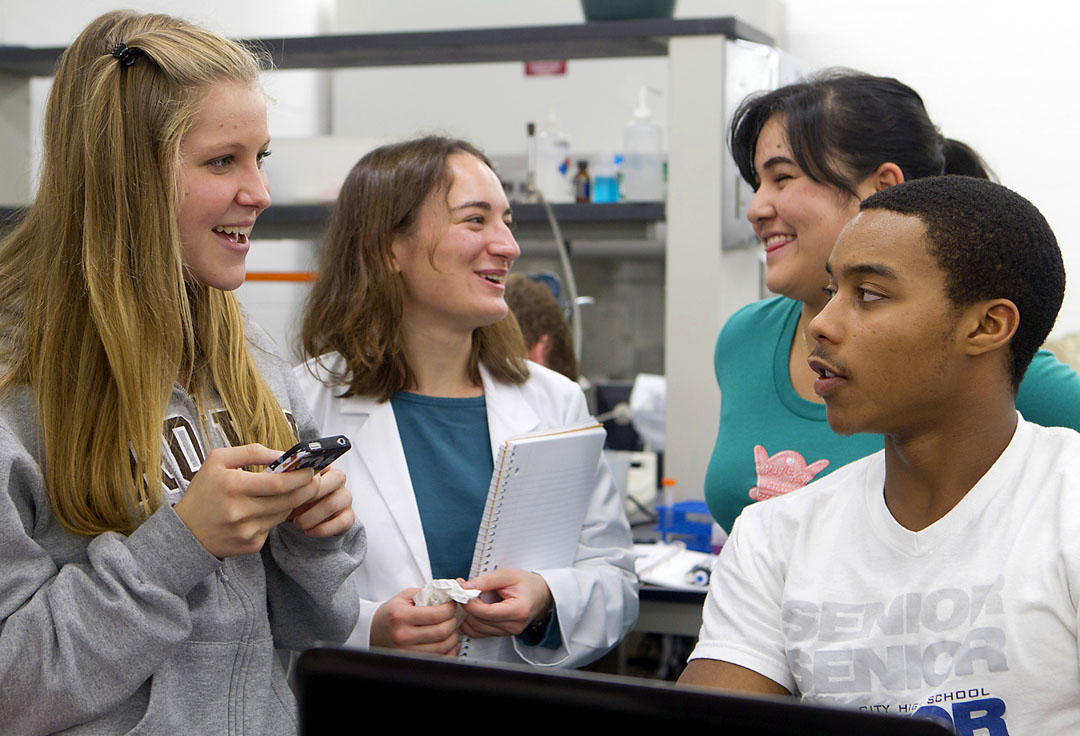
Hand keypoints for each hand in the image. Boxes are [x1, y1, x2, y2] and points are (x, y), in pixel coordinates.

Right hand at [173, 443, 319, 557]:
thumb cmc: (204, 491)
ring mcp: (246, 531)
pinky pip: (273, 529)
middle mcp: (239, 511)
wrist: (185, 532)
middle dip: (307, 489)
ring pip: (283, 514)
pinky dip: (274, 518)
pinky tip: (264, 511)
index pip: (279, 483)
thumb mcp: (218, 460)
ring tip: (289, 492)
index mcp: (232, 485)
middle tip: (314, 480)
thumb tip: (282, 454)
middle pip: (288, 500)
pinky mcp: (250, 546)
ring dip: (292, 502)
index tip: (310, 470)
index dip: (301, 477)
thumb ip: (251, 451)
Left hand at [286, 467, 353, 537]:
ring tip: (297, 523)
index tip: (289, 487)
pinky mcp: (348, 516)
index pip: (322, 462)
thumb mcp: (289, 489)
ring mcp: (345, 497)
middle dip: (309, 495)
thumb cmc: (295, 500)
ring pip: (333, 503)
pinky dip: (322, 529)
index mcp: (323, 467)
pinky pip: (342, 521)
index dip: (305, 476)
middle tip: (291, 506)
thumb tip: (275, 477)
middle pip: (335, 478)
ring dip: (311, 516)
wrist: (305, 521)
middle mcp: (337, 480)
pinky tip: (309, 531)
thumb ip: (287, 480)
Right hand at [370, 588, 460, 654]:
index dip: (450, 609)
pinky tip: (450, 643)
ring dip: (453, 637)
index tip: (452, 605)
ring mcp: (406, 651)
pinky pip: (438, 659)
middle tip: (454, 616)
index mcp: (401, 616)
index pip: (436, 614)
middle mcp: (403, 635)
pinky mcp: (410, 660)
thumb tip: (447, 595)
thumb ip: (425, 593)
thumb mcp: (403, 597)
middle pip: (441, 631)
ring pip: (442, 647)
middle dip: (453, 622)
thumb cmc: (389, 614)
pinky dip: (449, 652)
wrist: (372, 631)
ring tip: (452, 628)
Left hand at [459, 569, 552, 638]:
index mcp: (518, 611)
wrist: (540, 595)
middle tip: (460, 593)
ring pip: (477, 630)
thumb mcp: (507, 575)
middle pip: (480, 623)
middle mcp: (513, 626)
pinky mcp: (502, 634)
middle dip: (466, 608)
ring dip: (466, 616)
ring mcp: (508, 632)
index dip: (470, 604)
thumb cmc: (527, 584)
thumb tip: (465, 587)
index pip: (487, 613)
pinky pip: (479, 633)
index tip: (461, 592)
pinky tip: (470, 610)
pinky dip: (470, 623)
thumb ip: (486, 581)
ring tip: (465, 600)